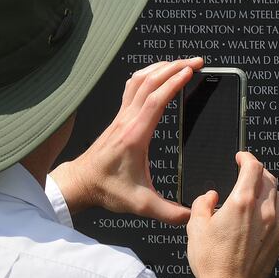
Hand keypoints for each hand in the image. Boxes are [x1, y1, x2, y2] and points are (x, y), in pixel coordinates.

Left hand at [51, 57, 203, 223]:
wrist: (81, 183)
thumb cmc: (108, 190)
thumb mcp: (141, 205)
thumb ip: (169, 213)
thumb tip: (193, 215)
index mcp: (135, 136)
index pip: (155, 99)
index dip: (174, 82)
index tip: (192, 71)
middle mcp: (127, 120)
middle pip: (150, 82)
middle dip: (175, 67)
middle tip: (197, 62)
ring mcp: (121, 116)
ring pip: (139, 80)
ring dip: (161, 67)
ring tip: (181, 63)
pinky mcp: (119, 117)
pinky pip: (132, 87)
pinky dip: (148, 74)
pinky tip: (158, 75)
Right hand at [186, 152, 278, 277]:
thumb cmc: (213, 262)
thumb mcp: (195, 227)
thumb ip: (202, 204)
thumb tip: (209, 197)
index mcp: (241, 203)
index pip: (253, 166)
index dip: (247, 156)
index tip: (241, 157)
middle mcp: (263, 212)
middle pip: (269, 178)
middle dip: (258, 170)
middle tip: (247, 171)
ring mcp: (275, 227)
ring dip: (269, 189)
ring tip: (257, 192)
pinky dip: (272, 210)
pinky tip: (259, 217)